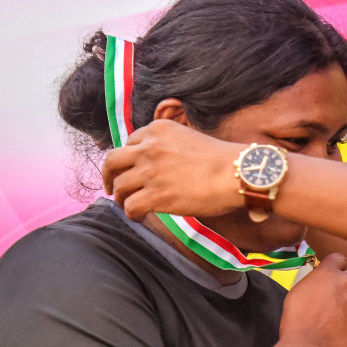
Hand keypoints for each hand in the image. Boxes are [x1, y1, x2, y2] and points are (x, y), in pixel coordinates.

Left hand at [102, 119, 243, 220]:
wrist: (238, 174)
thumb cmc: (221, 160)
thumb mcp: (189, 138)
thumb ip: (167, 146)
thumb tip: (156, 165)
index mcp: (158, 130)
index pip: (129, 143)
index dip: (128, 160)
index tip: (130, 170)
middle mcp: (149, 147)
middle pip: (112, 162)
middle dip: (108, 176)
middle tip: (111, 187)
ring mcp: (150, 171)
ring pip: (119, 186)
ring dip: (122, 198)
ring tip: (131, 204)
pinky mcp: (155, 195)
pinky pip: (130, 206)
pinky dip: (132, 214)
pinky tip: (141, 217)